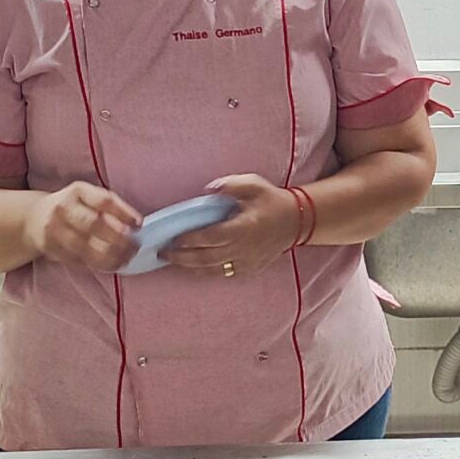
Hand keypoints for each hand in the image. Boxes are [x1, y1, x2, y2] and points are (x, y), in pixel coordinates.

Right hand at [24, 181, 142, 272]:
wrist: (34, 218)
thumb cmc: (71, 207)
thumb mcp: (86, 196)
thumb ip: (109, 206)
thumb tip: (136, 224)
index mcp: (78, 191)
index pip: (104, 200)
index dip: (124, 212)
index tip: (139, 224)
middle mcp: (64, 208)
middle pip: (94, 224)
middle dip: (118, 238)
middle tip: (134, 246)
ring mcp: (55, 229)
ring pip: (86, 246)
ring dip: (110, 255)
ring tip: (126, 258)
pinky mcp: (51, 248)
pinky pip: (78, 259)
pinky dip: (98, 264)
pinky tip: (112, 265)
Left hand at [165, 175, 300, 277]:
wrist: (296, 221)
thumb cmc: (271, 200)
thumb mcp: (253, 184)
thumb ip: (230, 185)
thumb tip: (208, 189)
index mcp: (244, 227)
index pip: (210, 237)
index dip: (189, 240)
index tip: (172, 239)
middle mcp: (244, 248)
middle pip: (207, 258)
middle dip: (182, 258)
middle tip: (163, 254)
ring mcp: (247, 261)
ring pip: (213, 270)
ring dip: (190, 267)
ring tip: (172, 261)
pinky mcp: (250, 269)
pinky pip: (224, 274)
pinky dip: (206, 271)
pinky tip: (193, 266)